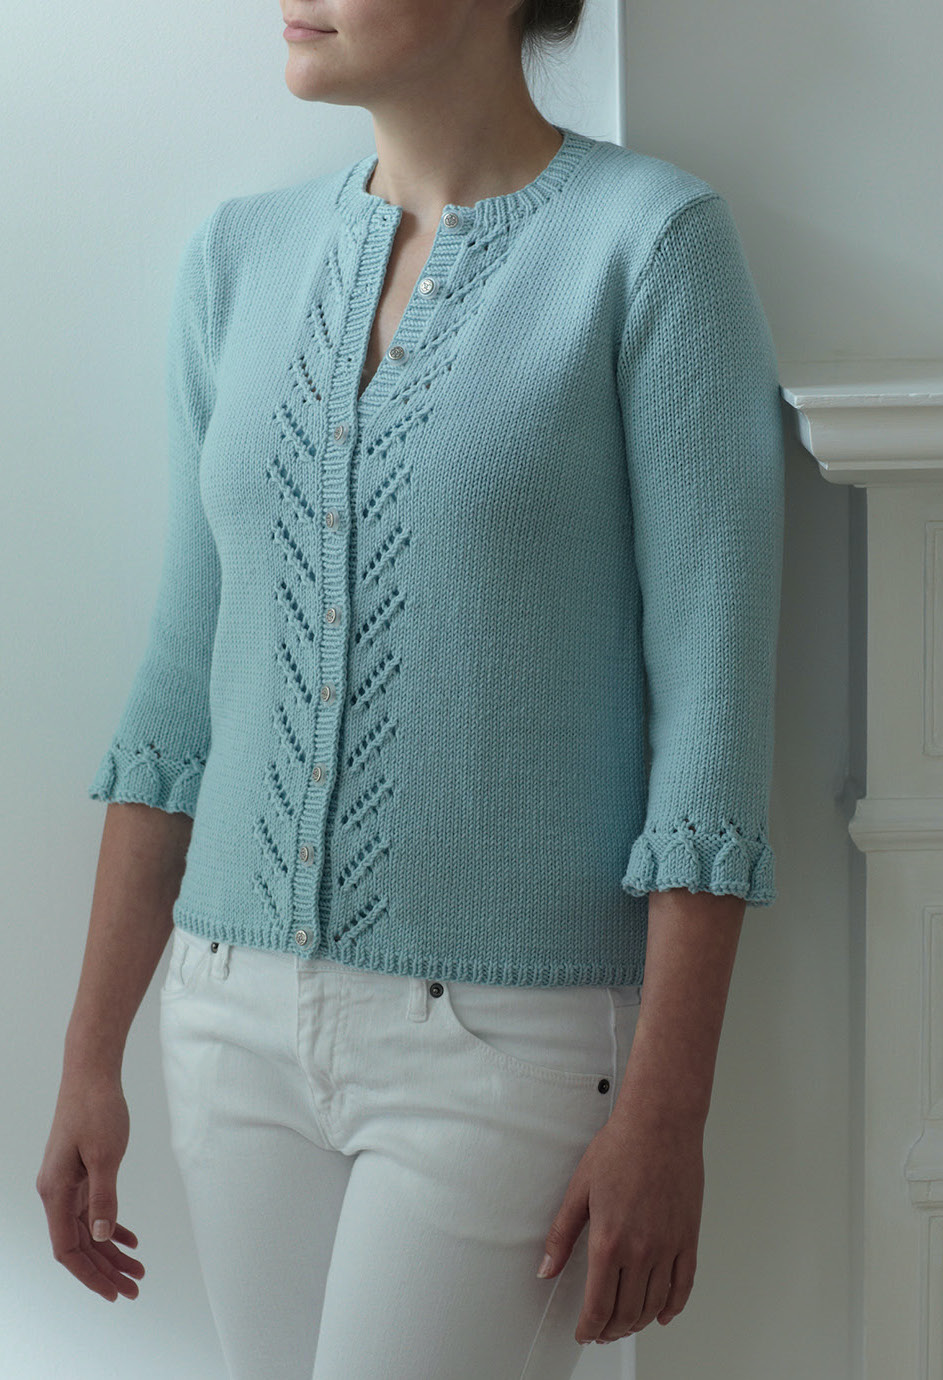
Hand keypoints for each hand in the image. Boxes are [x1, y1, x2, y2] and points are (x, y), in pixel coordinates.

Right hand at [36, 1069, 144, 1301]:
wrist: (91, 1075)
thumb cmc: (96, 1109)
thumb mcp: (106, 1155)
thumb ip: (105, 1198)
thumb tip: (105, 1237)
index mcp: (55, 1192)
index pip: (68, 1250)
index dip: (90, 1275)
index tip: (113, 1292)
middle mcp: (55, 1192)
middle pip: (79, 1245)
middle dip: (105, 1269)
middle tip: (135, 1287)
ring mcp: (66, 1183)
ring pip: (88, 1230)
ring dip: (111, 1251)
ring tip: (138, 1269)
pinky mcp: (78, 1173)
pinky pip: (92, 1211)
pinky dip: (111, 1226)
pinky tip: (130, 1238)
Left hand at [537, 1104, 703, 1344]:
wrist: (660, 1124)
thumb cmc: (620, 1148)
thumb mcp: (579, 1190)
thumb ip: (561, 1235)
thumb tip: (546, 1268)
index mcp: (609, 1241)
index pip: (598, 1306)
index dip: (589, 1328)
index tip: (584, 1333)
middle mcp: (641, 1251)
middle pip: (627, 1313)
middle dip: (611, 1330)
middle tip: (601, 1330)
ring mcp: (668, 1247)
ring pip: (654, 1305)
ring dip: (638, 1322)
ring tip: (625, 1323)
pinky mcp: (689, 1238)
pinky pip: (683, 1286)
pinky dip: (673, 1307)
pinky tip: (662, 1312)